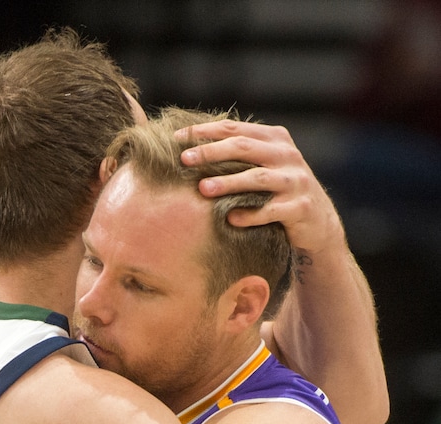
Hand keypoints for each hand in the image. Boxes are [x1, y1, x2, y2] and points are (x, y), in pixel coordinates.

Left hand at [176, 119, 342, 253]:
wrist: (318, 222)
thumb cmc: (279, 193)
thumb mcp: (265, 166)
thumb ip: (240, 155)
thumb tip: (192, 149)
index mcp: (275, 138)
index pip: (234, 129)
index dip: (205, 132)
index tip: (177, 139)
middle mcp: (286, 155)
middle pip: (243, 147)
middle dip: (211, 152)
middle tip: (184, 160)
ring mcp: (295, 181)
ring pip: (257, 178)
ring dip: (228, 183)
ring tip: (203, 189)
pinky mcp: (300, 207)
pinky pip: (271, 210)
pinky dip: (250, 215)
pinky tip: (230, 219)